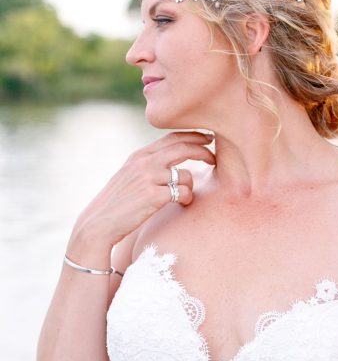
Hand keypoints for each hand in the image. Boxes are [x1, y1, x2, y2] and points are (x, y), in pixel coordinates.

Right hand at [69, 131, 215, 260]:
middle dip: (203, 151)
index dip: (194, 137)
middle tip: (214, 158)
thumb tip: (172, 162)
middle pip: (183, 148)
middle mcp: (144, 163)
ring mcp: (148, 178)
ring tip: (185, 196)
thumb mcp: (129, 176)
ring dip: (191, 185)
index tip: (208, 140)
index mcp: (139, 156)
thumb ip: (148, 166)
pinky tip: (182, 204)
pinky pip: (183, 193)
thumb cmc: (118, 203)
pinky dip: (187, 198)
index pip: (172, 138)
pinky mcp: (153, 196)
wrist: (99, 223)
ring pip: (186, 174)